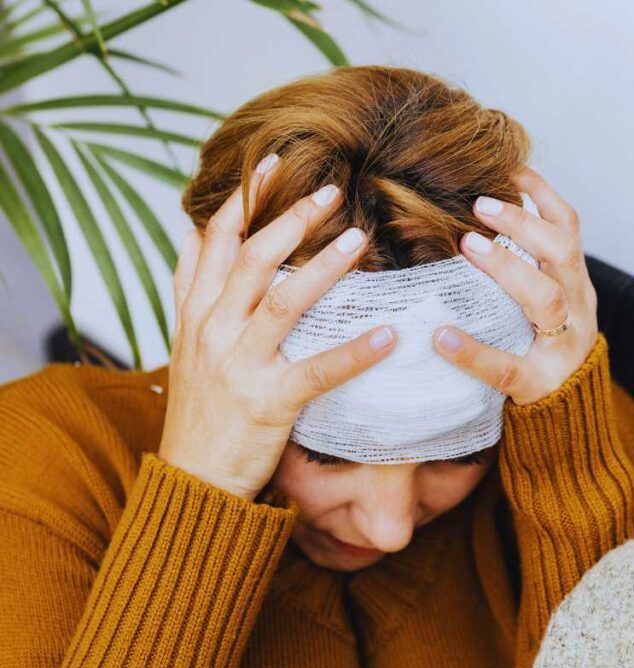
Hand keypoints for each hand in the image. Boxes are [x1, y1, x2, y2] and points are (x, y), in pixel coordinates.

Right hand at [159, 153, 396, 500]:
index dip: (243, 200)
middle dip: (290, 219)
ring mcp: (238, 366)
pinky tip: (390, 334)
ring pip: (282, 301)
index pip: (213, 242)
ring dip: (323, 267)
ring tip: (359, 238)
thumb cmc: (201, 410)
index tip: (272, 164)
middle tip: (331, 189)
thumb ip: (195, 291)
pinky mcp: (268, 402)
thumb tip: (199, 236)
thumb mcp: (185, 344)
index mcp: (195, 314)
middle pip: (251, 259)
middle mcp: (212, 331)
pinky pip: (319, 370)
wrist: (191, 479)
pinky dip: (355, 351)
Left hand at [431, 167, 598, 405]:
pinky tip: (442, 337)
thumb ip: (525, 271)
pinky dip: (473, 351)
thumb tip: (472, 222)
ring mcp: (562, 347)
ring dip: (508, 267)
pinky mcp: (538, 385)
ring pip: (547, 299)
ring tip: (468, 245)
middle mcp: (578, 309)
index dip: (543, 196)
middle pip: (562, 254)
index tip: (510, 168)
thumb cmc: (542, 351)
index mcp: (575, 285)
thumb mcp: (545, 306)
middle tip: (479, 204)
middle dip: (524, 223)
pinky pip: (507, 366)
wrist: (570, 419)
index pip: (569, 230)